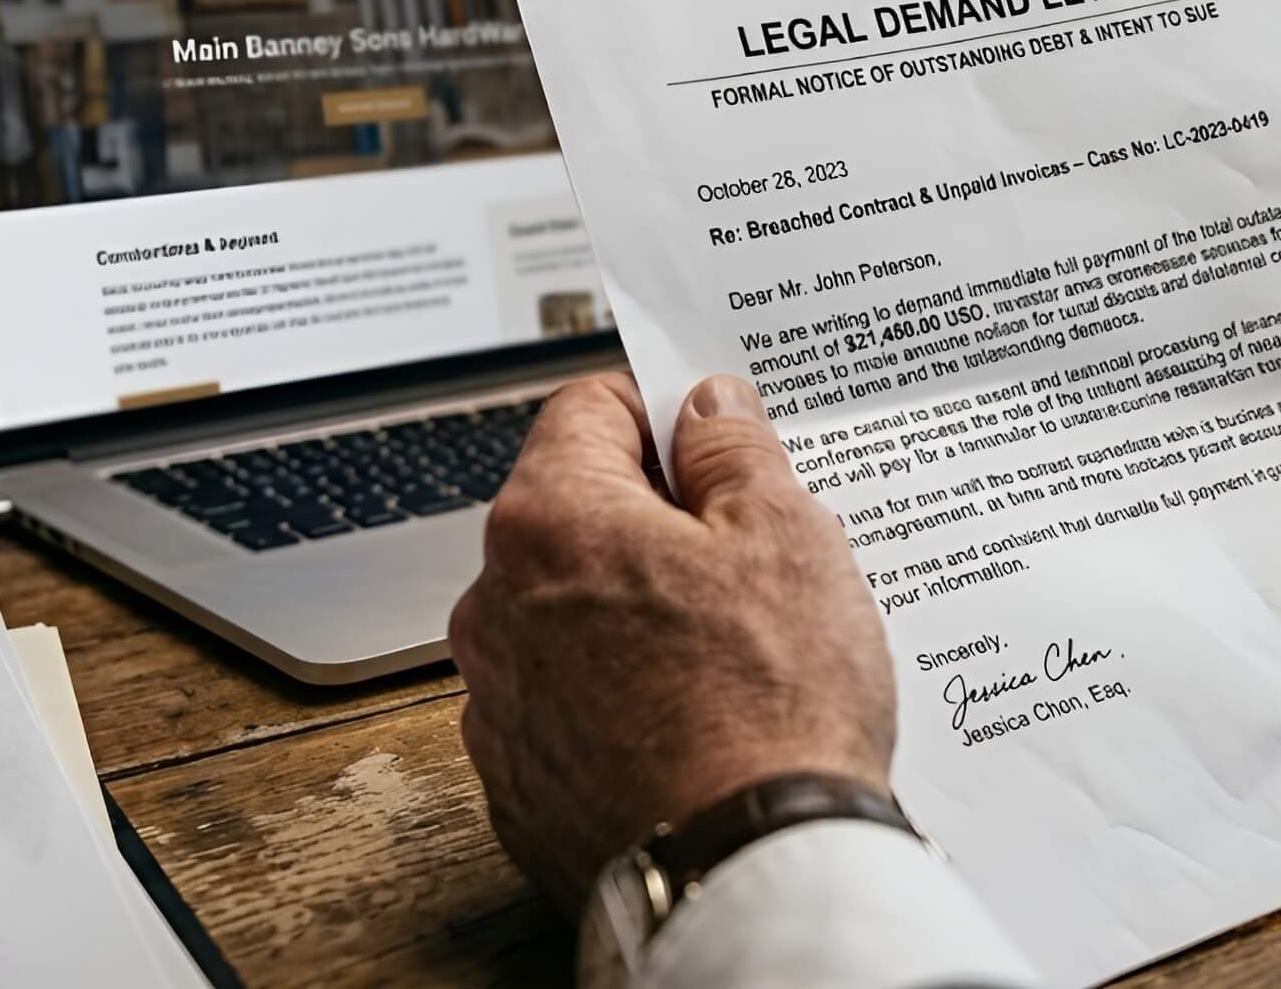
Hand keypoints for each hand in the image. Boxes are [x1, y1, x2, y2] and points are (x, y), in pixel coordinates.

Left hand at [450, 373, 894, 912]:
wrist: (749, 873)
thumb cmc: (771, 704)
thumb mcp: (785, 536)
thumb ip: (733, 451)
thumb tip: (706, 408)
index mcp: (549, 521)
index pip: (587, 409)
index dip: (662, 408)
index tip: (713, 433)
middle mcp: (495, 606)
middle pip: (577, 516)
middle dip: (658, 521)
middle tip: (751, 551)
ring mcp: (498, 704)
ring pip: (572, 615)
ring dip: (638, 611)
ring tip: (736, 649)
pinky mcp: (520, 786)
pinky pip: (571, 705)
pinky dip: (623, 696)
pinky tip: (699, 718)